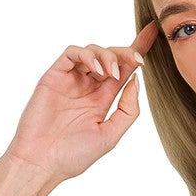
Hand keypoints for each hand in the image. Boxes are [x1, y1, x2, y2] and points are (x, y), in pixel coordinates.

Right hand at [2, 20, 158, 185]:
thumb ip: (127, 110)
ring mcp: (71, 80)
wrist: (42, 163)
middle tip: (138, 60)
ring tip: (112, 73)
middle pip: (111, 56)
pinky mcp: (54, 76)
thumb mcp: (110, 135)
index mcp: (102, 99)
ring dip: (108, 56)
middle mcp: (88, 86)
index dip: (138, 50)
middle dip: (126, 52)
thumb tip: (136, 81)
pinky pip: (72, 53)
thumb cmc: (73, 155)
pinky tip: (98, 71)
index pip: (124, 70)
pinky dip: (87, 56)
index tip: (153, 33)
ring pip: (93, 51)